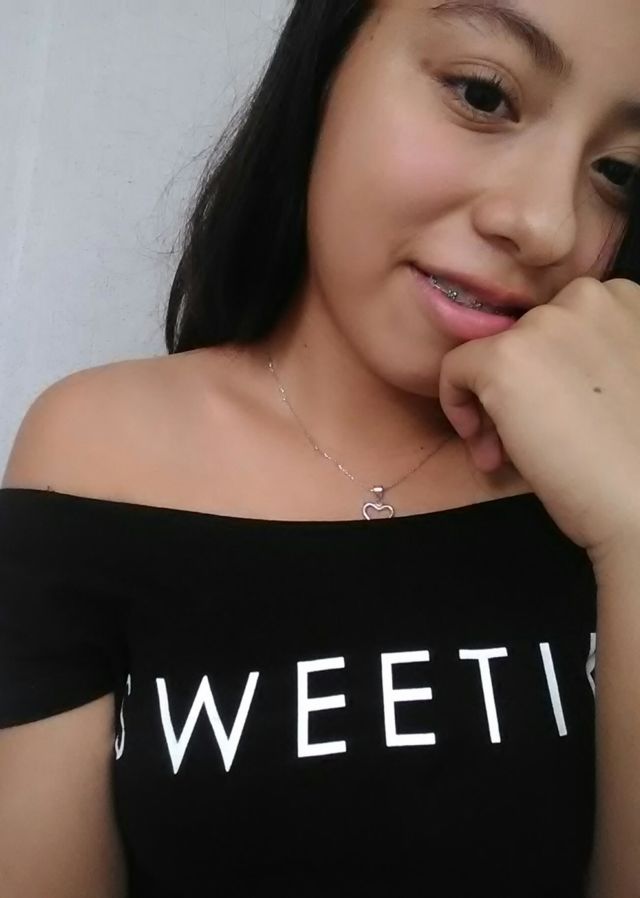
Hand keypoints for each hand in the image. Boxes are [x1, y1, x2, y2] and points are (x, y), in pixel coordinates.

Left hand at [438, 276, 639, 560]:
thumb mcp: (629, 382)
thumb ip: (592, 358)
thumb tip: (541, 373)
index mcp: (627, 301)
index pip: (561, 325)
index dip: (552, 371)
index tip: (560, 416)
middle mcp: (588, 296)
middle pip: (525, 336)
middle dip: (523, 387)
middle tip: (534, 439)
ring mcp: (546, 323)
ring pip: (491, 353)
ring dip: (494, 403)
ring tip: (511, 453)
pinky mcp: (506, 357)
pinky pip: (454, 368)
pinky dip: (457, 404)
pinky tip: (483, 445)